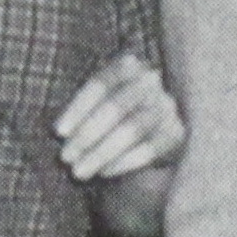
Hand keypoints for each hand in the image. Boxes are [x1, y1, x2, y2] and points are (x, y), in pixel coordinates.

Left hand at [55, 51, 183, 184]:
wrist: (150, 133)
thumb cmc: (112, 115)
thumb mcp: (97, 102)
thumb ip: (83, 110)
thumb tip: (61, 134)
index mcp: (128, 65)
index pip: (100, 85)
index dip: (78, 109)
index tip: (59, 133)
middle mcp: (151, 80)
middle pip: (116, 107)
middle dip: (87, 135)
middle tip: (66, 158)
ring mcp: (167, 106)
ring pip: (132, 129)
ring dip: (102, 153)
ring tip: (80, 171)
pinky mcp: (177, 132)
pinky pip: (149, 149)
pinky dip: (124, 162)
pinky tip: (105, 172)